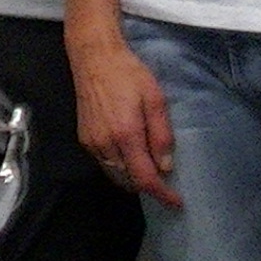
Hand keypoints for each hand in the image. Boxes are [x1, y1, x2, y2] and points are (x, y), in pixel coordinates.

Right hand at [68, 34, 181, 207]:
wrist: (95, 58)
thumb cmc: (129, 74)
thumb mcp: (155, 99)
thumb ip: (161, 134)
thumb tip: (165, 166)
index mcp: (126, 134)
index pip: (145, 178)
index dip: (161, 194)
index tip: (176, 202)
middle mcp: (106, 144)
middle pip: (129, 182)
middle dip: (148, 186)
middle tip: (166, 182)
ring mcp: (92, 143)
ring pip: (115, 176)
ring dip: (133, 178)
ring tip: (149, 169)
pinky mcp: (84, 139)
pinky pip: (105, 165)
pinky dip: (120, 168)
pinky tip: (130, 156)